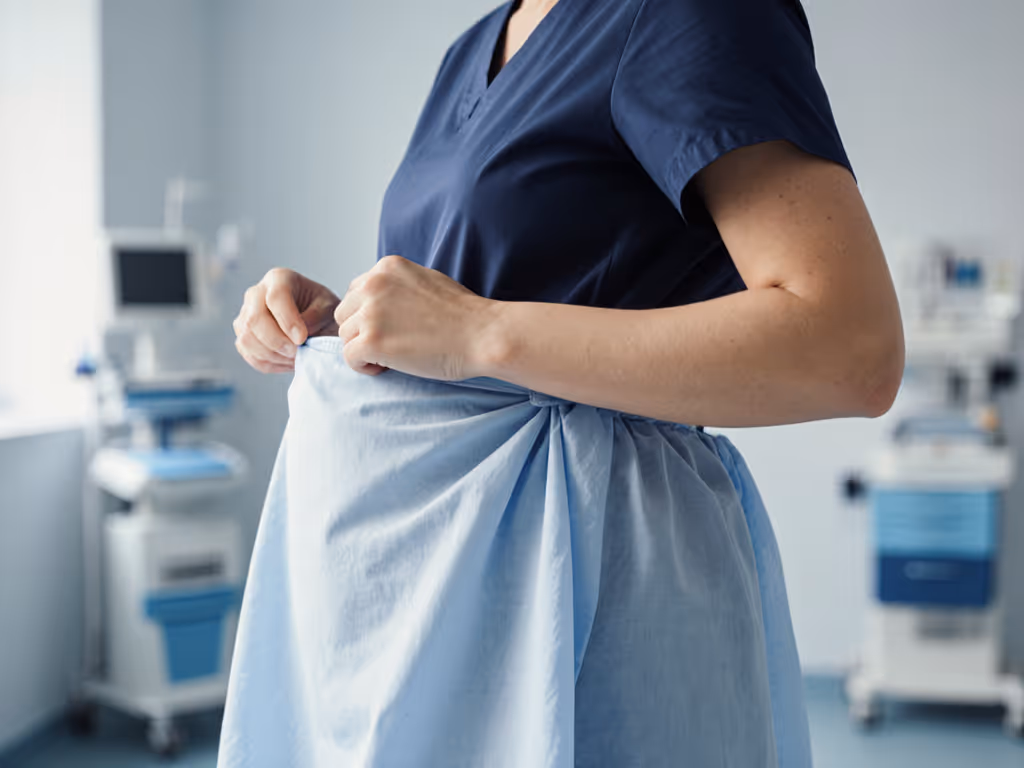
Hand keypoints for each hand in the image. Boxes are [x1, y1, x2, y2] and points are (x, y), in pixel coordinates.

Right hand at [233, 268, 340, 372]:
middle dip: (276, 341)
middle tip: (297, 351)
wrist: (317, 322)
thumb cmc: (322, 310)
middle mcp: (256, 293)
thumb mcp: (328, 308)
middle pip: (254, 320)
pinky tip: (287, 360)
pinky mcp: (243, 335)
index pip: (275, 298)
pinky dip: (269, 363)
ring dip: (272, 354)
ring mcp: (245, 314)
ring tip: (295, 356)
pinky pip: (248, 354)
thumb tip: (295, 335)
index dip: (287, 321)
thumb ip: (314, 318)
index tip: (302, 338)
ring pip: (247, 339)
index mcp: (279, 278)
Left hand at [334, 255, 502, 379]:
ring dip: (363, 349)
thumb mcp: (427, 281)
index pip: (356, 291)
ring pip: (345, 335)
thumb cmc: (464, 315)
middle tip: (389, 345)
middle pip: (345, 313)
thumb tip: (378, 304)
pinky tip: (385, 368)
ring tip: (390, 357)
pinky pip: (349, 357)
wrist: (483, 335)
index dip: (369, 314)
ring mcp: (371, 312)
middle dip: (361, 330)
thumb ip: (398, 287)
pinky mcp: (371, 340)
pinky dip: (363, 366)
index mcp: (387, 267)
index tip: (390, 328)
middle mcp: (374, 284)